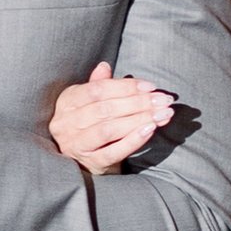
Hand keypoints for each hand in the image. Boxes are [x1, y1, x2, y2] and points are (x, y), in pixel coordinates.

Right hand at [48, 60, 174, 174]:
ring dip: (139, 119)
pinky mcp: (91, 164)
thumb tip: (105, 66)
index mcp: (67, 102)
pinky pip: (114, 152)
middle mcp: (67, 124)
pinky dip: (133, 140)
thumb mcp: (89, 102)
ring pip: (109, 130)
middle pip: (105, 110)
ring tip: (162, 114)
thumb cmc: (89, 124)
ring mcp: (77, 145)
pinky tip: (150, 129)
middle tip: (163, 100)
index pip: (96, 90)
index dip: (125, 87)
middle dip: (138, 103)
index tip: (150, 87)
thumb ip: (98, 84)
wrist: (81, 161)